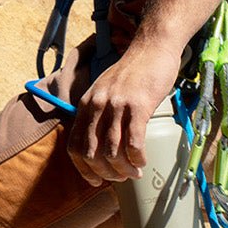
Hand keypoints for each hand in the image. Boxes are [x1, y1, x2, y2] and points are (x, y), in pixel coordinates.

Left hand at [68, 39, 183, 185]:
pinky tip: (143, 161)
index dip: (83, 168)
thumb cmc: (133, 71)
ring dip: (123, 169)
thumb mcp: (105, 90)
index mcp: (87, 104)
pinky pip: (133, 142)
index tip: (95, 180)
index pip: (74, 145)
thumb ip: (100, 112)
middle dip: (105, 173)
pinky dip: (137, 158)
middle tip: (120, 178)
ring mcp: (117, 106)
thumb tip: (101, 143)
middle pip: (91, 153)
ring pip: (112, 151)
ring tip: (134, 173)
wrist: (152, 48)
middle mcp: (97, 105)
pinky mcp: (138, 106)